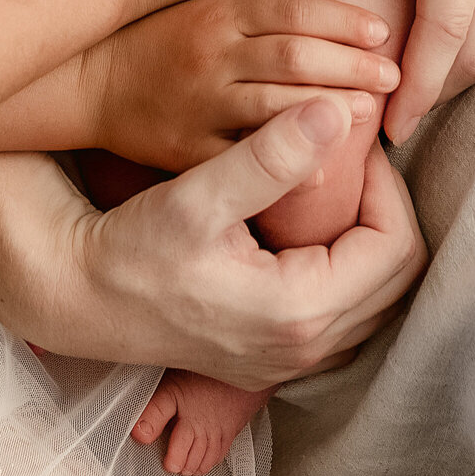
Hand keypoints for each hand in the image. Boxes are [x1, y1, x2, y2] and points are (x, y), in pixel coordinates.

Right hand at [67, 96, 426, 388]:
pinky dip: (346, 270)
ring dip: (368, 242)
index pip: (393, 245)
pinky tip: (312, 230)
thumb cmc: (131, 248)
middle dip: (384, 212)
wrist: (79, 297)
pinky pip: (344, 315)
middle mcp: (304, 351)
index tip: (350, 144)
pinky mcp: (272, 361)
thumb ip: (271, 157)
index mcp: (299, 314)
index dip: (384, 186)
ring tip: (335, 191)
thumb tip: (337, 112)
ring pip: (375, 300)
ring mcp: (289, 363)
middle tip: (351, 164)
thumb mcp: (199, 196)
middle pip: (395, 278)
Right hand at [88, 0, 401, 169]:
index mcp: (218, 13)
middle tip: (394, 75)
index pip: (293, 10)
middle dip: (351, 65)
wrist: (80, 77)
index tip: (383, 30)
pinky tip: (321, 170)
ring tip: (370, 112)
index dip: (342, 20)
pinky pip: (238, 158)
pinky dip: (280, 163)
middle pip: (294, 56)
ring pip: (274, 104)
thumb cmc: (150, 34)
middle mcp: (211, 55)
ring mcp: (198, 102)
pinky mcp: (184, 146)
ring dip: (328, 108)